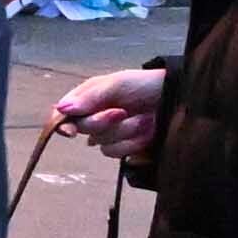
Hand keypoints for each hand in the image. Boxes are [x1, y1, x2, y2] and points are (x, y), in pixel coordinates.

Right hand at [49, 64, 166, 168]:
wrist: (175, 98)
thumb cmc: (145, 85)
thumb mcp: (117, 84)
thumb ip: (89, 97)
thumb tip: (62, 109)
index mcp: (89, 98)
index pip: (64, 114)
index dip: (62, 124)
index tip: (70, 132)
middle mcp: (96, 115)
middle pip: (83, 130)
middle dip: (104, 122)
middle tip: (121, 112)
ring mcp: (111, 133)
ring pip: (101, 144)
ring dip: (124, 132)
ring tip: (144, 119)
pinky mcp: (125, 147)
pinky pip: (117, 153)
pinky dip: (132, 143)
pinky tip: (146, 132)